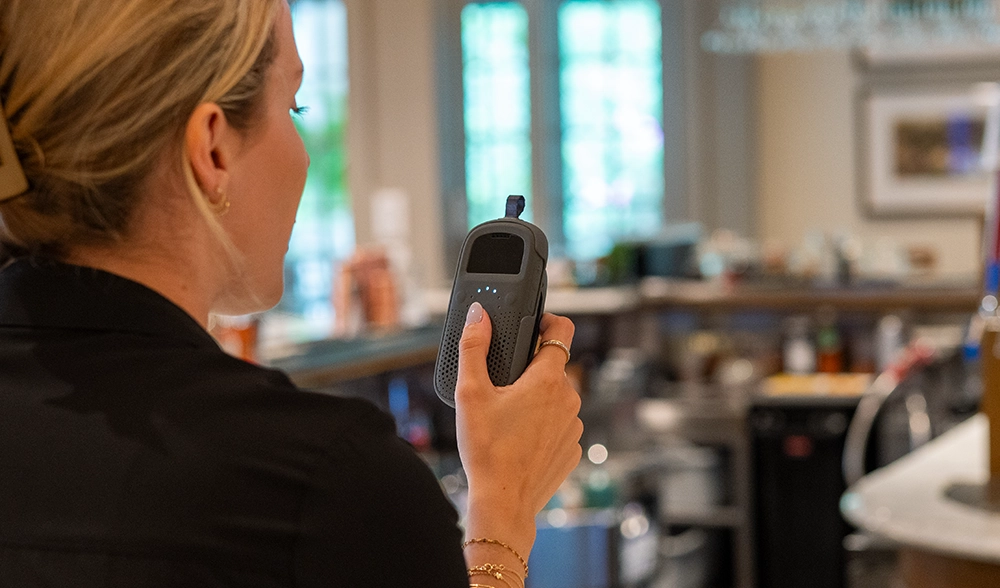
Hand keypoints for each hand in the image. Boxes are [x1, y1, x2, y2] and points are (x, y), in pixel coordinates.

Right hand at [455, 302, 582, 556]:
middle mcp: (570, 399)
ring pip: (557, 398)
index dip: (547, 320)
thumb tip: (478, 314)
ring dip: (538, 399)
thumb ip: (473, 347)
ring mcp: (574, 426)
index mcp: (548, 379)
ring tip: (508, 417)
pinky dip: (543, 426)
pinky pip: (559, 426)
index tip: (532, 325)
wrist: (504, 502)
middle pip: (554, 368)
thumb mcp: (471, 393)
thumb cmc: (486, 449)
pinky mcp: (572, 449)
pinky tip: (519, 439)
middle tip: (502, 385)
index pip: (562, 329)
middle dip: (531, 370)